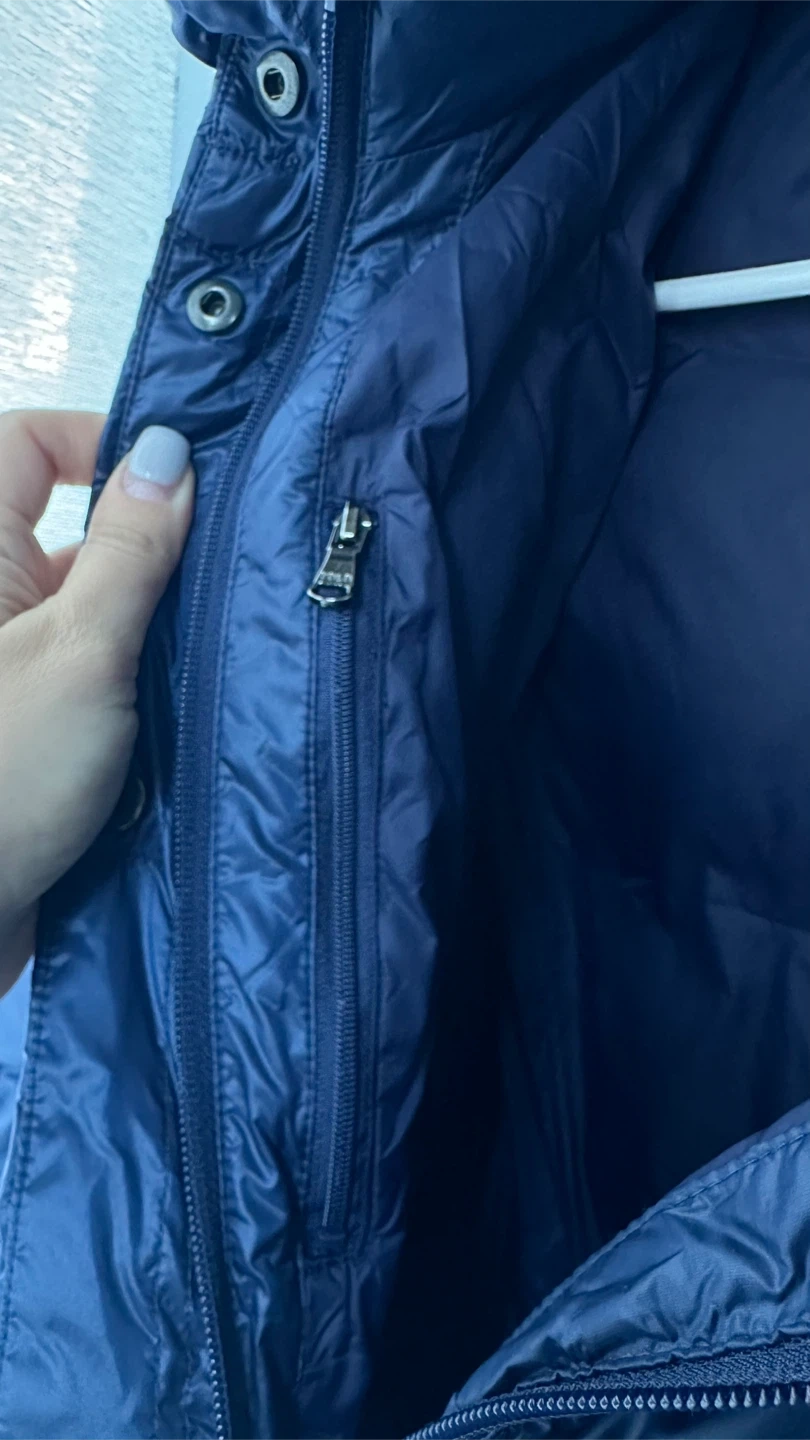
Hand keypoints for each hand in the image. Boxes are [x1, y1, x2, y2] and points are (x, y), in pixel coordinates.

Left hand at [0, 411, 194, 996]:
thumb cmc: (5, 777)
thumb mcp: (82, 651)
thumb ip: (129, 549)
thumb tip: (169, 449)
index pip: (31, 444)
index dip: (104, 442)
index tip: (188, 482)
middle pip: (78, 527)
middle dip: (156, 543)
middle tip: (238, 564)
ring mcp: (19, 663)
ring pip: (101, 603)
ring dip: (159, 619)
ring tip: (234, 636)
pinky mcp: (42, 719)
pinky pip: (104, 668)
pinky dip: (148, 674)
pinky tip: (203, 695)